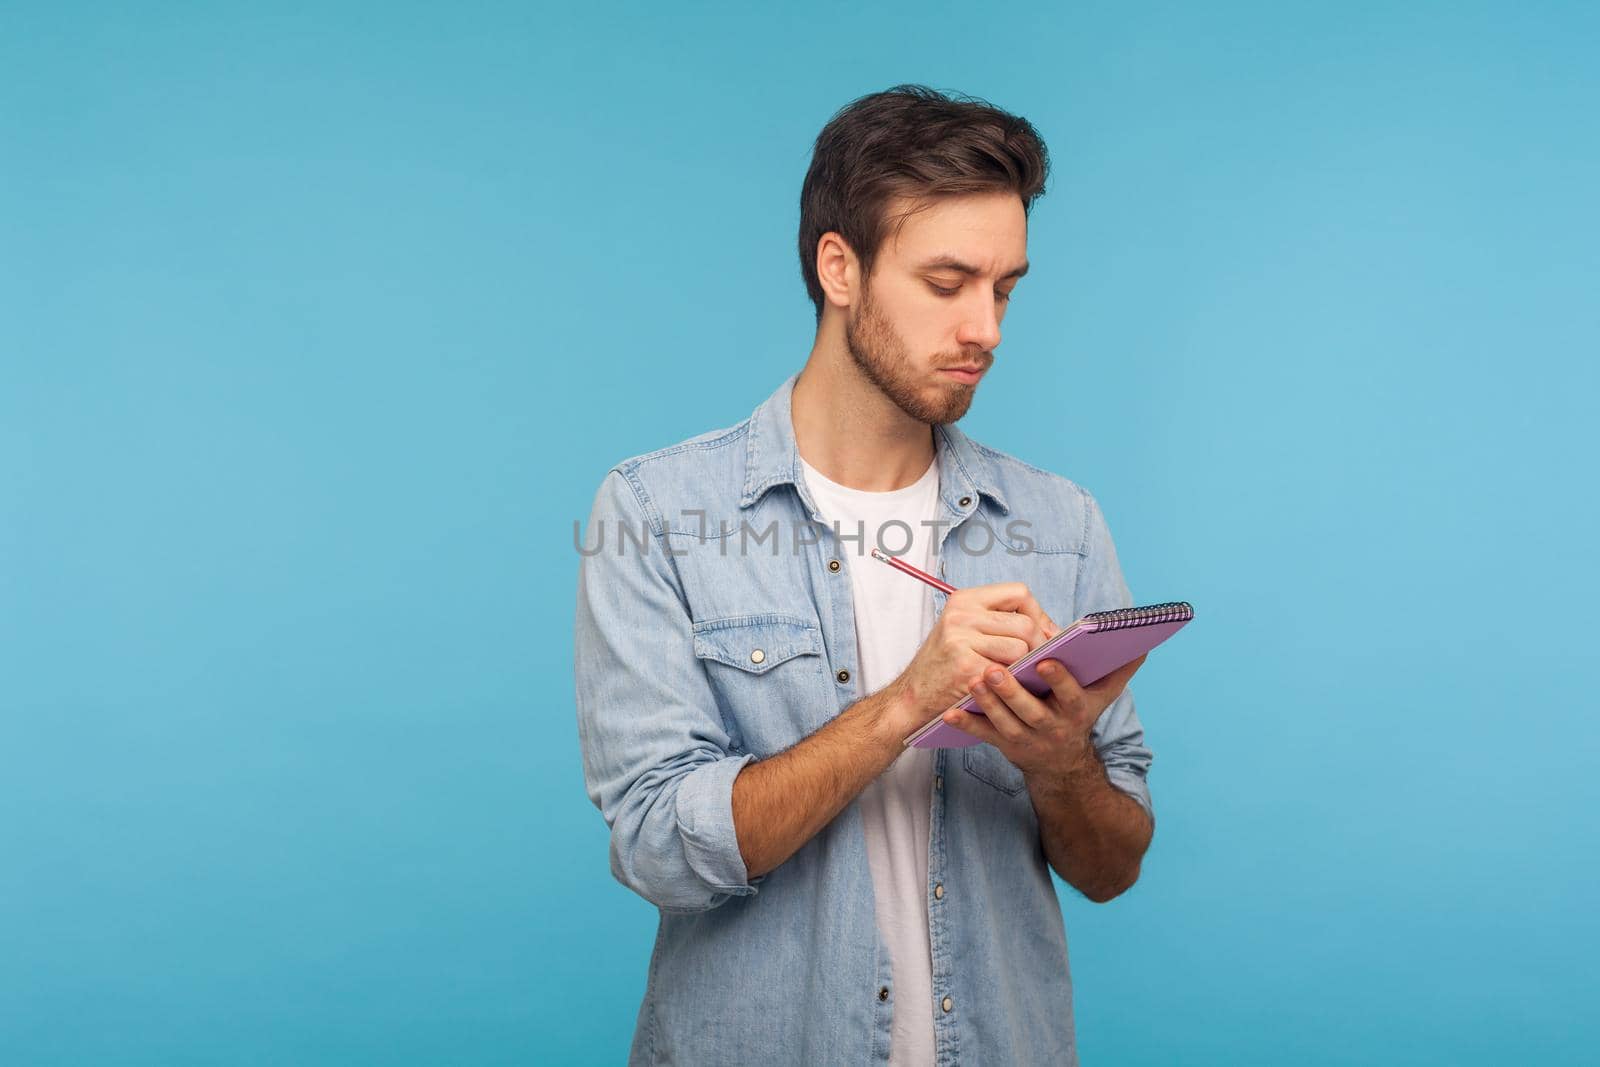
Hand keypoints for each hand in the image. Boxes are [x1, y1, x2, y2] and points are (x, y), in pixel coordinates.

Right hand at [889, 582, 1057, 729]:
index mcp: (965, 599)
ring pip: (1021, 649)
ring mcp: (961, 640)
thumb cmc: (946, 665)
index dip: (1038, 614)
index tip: (1042, 634)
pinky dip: (1012, 683)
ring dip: (1024, 667)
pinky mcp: (965, 668)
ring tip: (1015, 676)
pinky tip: (1005, 690)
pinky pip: (1009, 673)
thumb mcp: (966, 630)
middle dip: (1038, 646)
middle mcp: (961, 615)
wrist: (912, 697)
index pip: (1020, 593)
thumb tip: (1054, 630)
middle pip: (1026, 624)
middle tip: (1035, 663)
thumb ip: (1003, 622)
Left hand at [942, 652, 1147, 781]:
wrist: (1061, 765)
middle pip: (1031, 711)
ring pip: (1005, 723)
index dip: (1059, 680)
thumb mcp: (1102, 696)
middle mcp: (1052, 728)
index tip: (1045, 661)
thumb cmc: (1078, 715)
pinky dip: (966, 725)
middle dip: (1013, 692)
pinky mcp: (1004, 746)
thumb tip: (1143, 641)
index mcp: (1077, 711)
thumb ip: (1119, 669)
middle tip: (994, 670)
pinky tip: (949, 713)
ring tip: (973, 680)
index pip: (1070, 695)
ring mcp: (1027, 739)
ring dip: (988, 704)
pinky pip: (983, 736)